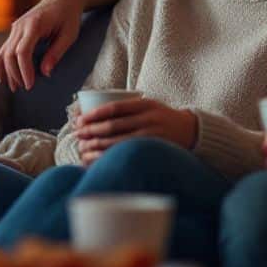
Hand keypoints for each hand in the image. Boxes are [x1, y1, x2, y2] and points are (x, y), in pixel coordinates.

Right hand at [0, 0, 85, 91]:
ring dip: (6, 71)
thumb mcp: (69, 35)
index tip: (30, 85)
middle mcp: (21, 25)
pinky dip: (3, 63)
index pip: (22, 51)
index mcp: (35, 24)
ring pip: (4, 52)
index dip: (24, 70)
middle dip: (15, 74)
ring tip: (14, 87)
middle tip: (25, 88)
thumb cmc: (69, 17)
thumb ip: (56, 53)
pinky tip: (5, 77)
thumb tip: (45, 73)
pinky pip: (4, 48)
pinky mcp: (15, 30)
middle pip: (10, 53)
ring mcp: (16, 26)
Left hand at [74, 99, 196, 164]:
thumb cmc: (162, 118)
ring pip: (117, 143)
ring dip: (96, 146)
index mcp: (145, 105)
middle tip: (76, 136)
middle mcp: (148, 120)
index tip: (79, 120)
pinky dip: (108, 158)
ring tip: (82, 149)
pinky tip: (96, 161)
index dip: (94, 114)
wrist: (190, 131)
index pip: (114, 108)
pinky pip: (125, 155)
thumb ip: (128, 108)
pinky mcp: (152, 152)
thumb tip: (92, 113)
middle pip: (113, 126)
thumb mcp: (148, 106)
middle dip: (91, 131)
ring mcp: (152, 137)